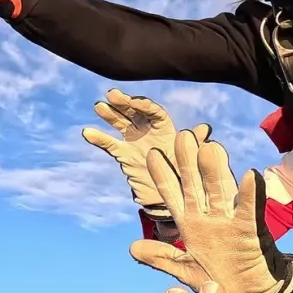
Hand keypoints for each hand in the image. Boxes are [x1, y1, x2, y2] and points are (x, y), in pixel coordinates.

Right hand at [82, 88, 212, 217]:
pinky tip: (87, 133)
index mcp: (166, 129)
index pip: (154, 112)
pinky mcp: (124, 153)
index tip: (135, 101)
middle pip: (134, 112)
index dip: (145, 105)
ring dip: (110, 114)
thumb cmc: (184, 176)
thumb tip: (205, 129)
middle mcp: (149, 130)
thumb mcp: (191, 160)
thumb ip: (194, 144)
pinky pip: (110, 144)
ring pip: (120, 123)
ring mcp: (135, 140)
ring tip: (99, 106)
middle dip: (124, 102)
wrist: (169, 198)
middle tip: (112, 94)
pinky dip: (99, 138)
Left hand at [129, 130, 292, 292]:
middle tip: (182, 136)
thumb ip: (160, 256)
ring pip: (219, 191)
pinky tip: (250, 175)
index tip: (151, 154)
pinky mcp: (249, 229)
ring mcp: (227, 221)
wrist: (250, 291)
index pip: (172, 195)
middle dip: (188, 162)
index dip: (162, 176)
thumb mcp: (184, 269)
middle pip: (195, 185)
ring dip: (215, 170)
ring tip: (210, 146)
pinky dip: (250, 193)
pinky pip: (249, 209)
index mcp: (189, 224)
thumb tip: (132, 247)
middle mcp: (207, 217)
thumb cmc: (217, 278)